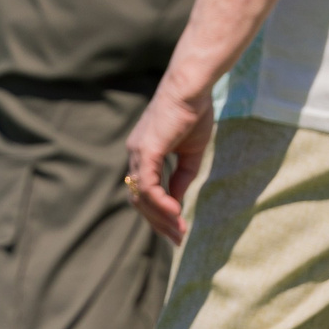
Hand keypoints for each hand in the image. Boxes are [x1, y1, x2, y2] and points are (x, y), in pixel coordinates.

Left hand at [123, 78, 215, 245]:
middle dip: (158, 222)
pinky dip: (160, 202)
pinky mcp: (146, 149)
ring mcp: (137, 152)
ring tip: (179, 231)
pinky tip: (176, 213)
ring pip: (141, 196)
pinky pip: (148, 185)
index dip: (158, 214)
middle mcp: (134, 155)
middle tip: (178, 239)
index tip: (176, 230)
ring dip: (160, 217)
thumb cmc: (193, 113)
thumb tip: (176, 202)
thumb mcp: (189, 154)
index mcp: (143, 155)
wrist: (192, 88)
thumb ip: (181, 177)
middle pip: (139, 200)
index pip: (143, 193)